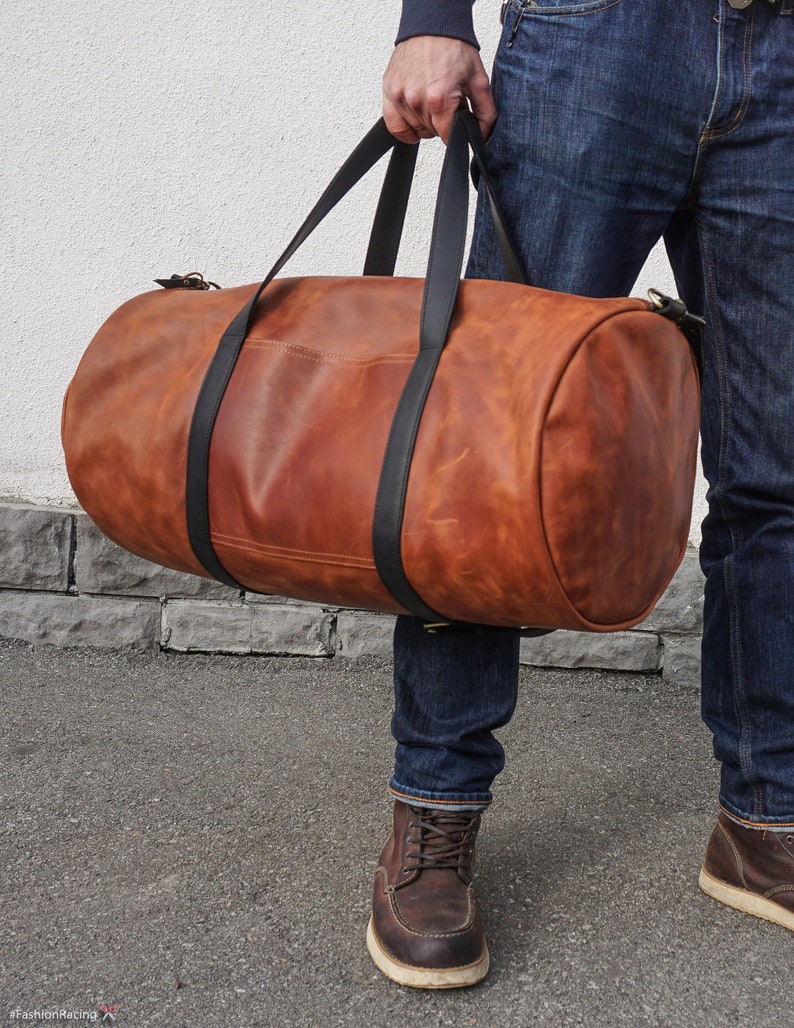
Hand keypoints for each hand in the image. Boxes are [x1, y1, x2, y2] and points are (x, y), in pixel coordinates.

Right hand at [382, 36, 496, 144]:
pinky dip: (404, 128)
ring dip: (424, 122)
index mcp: (439, 98)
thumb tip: (482, 137)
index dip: (455, 132)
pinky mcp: (389, 91)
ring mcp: (400, 96)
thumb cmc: (453, 48)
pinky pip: (394, 125)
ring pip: (415, 130)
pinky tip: (414, 119)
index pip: (447, 137)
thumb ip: (485, 113)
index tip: (456, 118)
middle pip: (431, 133)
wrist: (433, 26)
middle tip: (445, 102)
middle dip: (441, 123)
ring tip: (431, 100)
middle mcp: (416, 99)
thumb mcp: (478, 81)